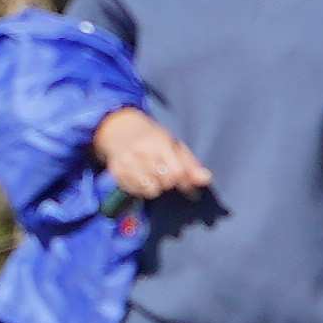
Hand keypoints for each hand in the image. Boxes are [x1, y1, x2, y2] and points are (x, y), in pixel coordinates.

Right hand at [97, 109, 213, 203]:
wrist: (119, 130)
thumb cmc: (152, 139)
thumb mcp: (174, 145)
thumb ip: (191, 164)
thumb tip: (206, 179)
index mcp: (158, 142)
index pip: (177, 172)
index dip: (185, 182)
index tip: (185, 183)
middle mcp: (141, 152)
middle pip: (165, 182)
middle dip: (170, 183)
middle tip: (166, 175)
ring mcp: (126, 163)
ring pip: (150, 190)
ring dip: (156, 187)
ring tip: (153, 176)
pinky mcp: (117, 173)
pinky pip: (136, 191)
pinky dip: (142, 189)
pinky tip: (141, 177)